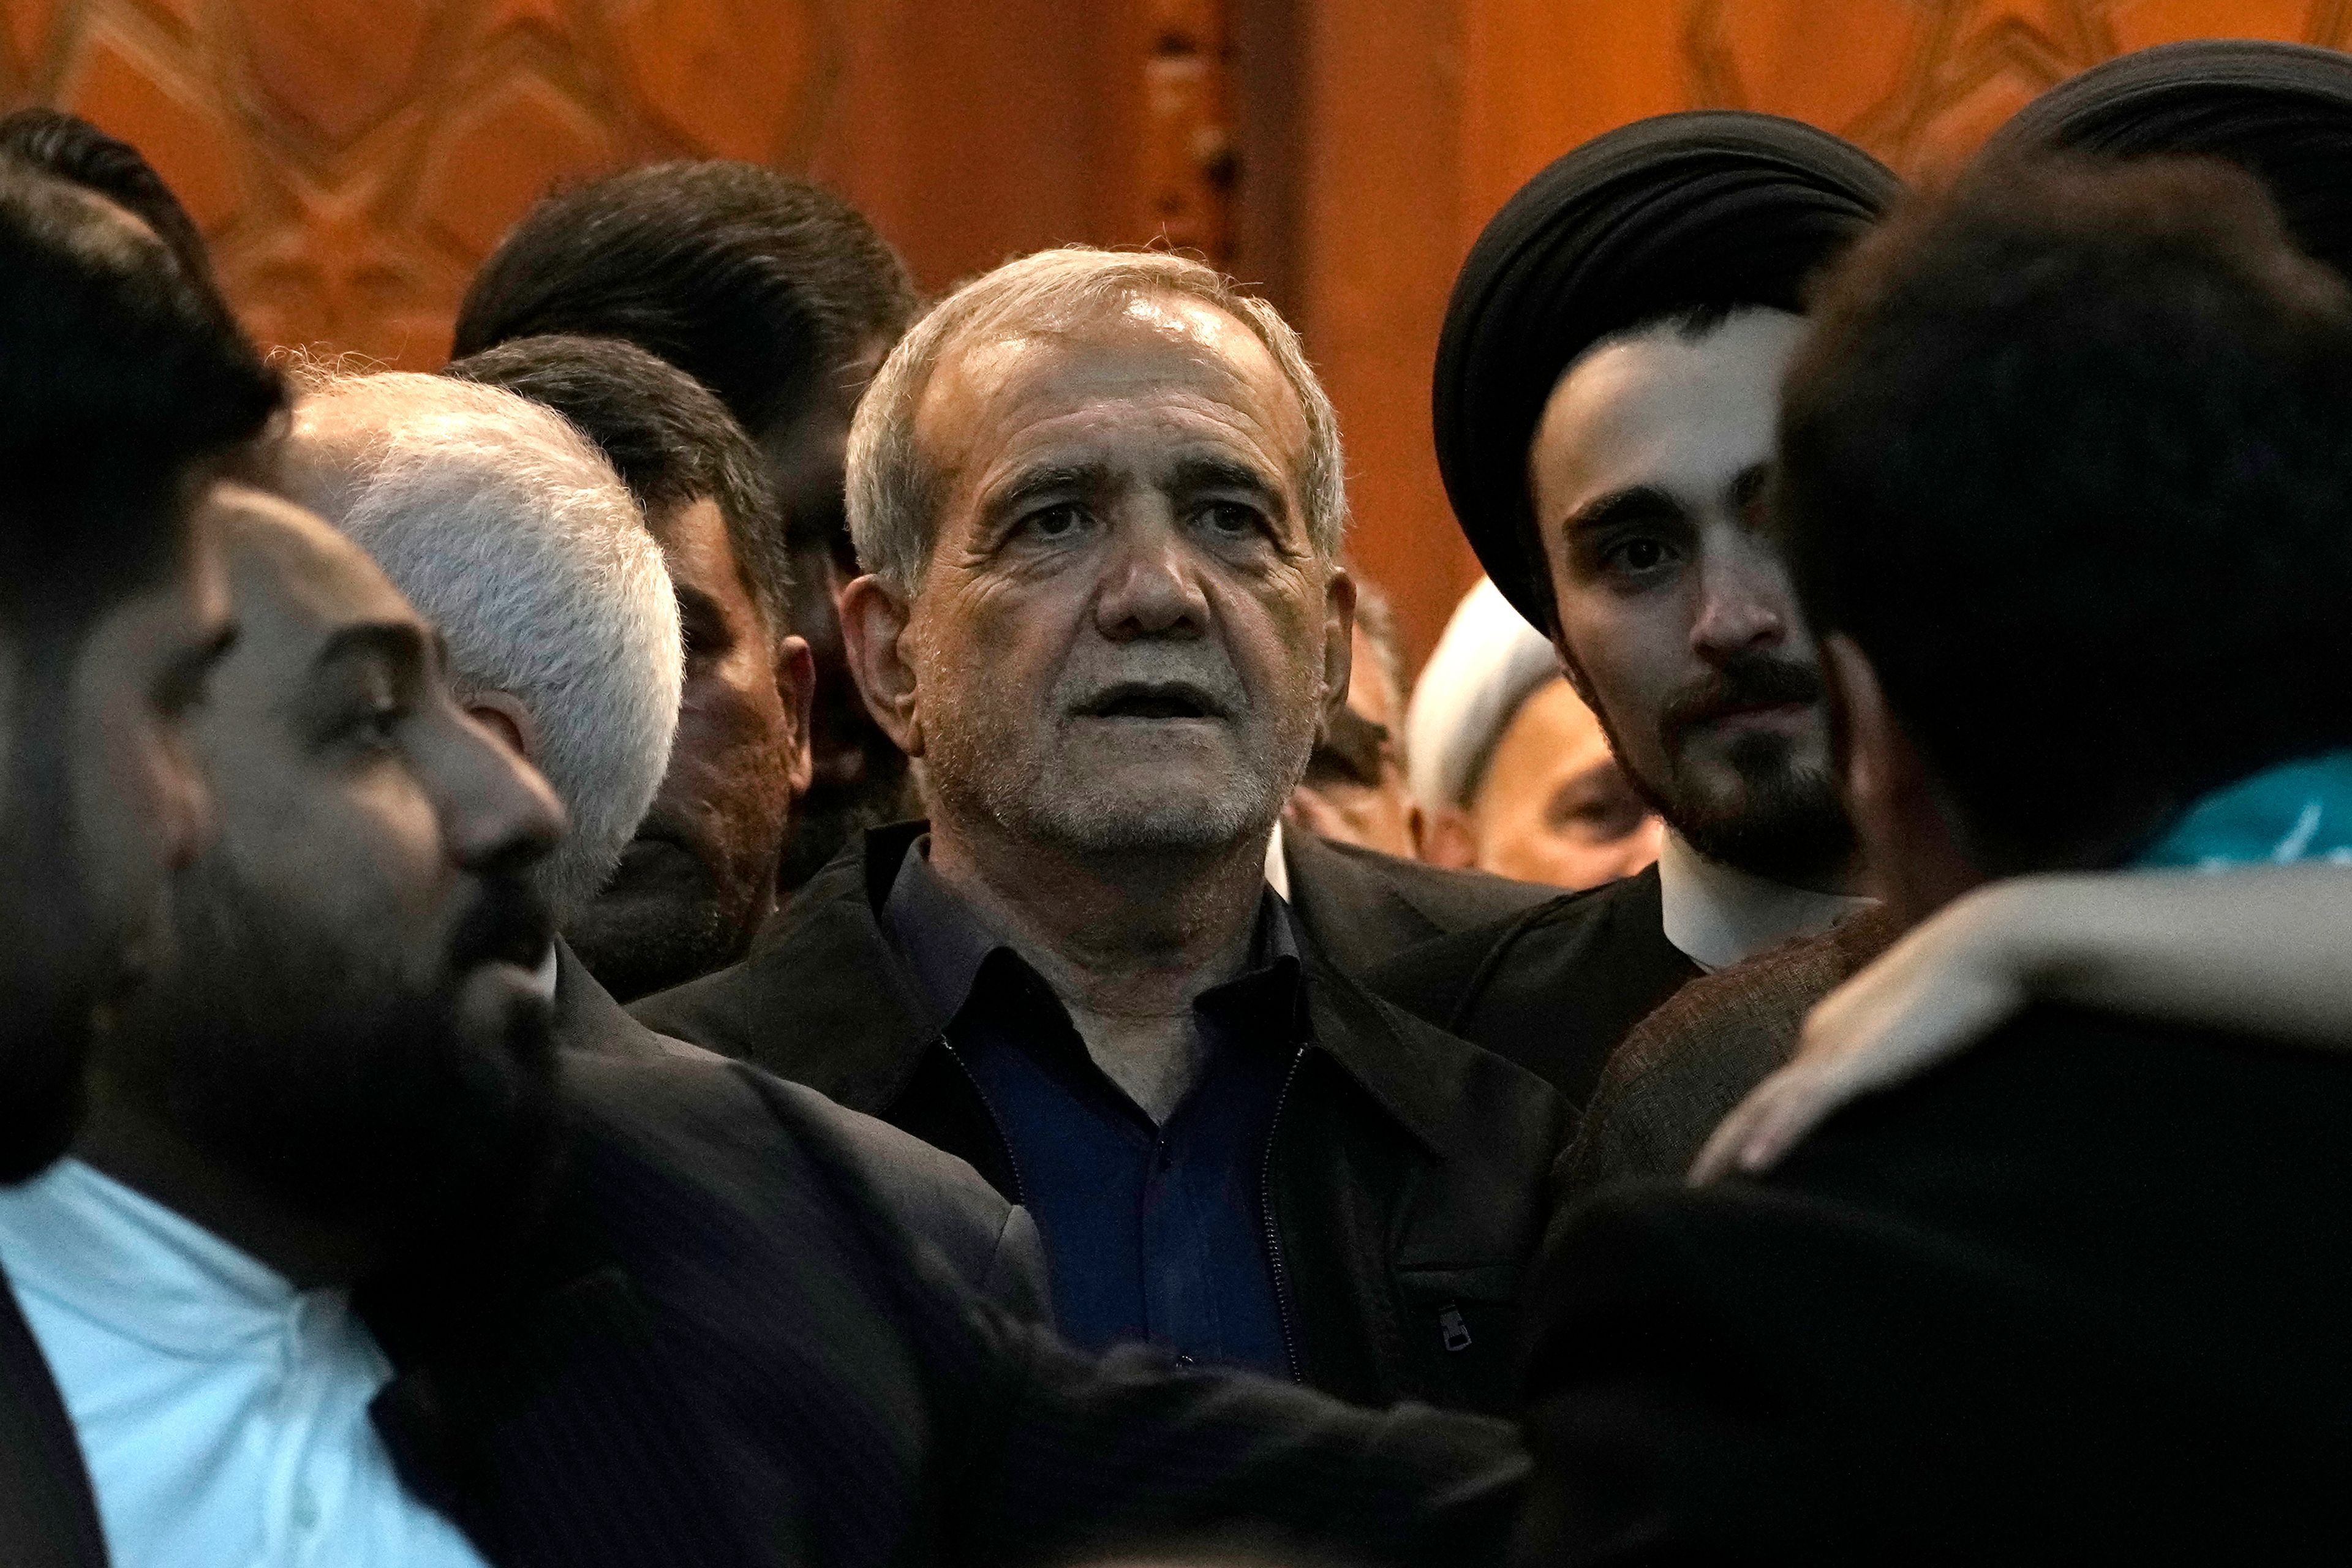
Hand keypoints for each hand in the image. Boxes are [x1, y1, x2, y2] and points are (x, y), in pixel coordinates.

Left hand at [1691, 887, 2029, 1181]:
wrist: (1990, 944)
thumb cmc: (1968, 988)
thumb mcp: (1915, 1033)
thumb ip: (1891, 1058)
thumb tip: (1880, 1090)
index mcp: (1829, 1036)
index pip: (1778, 1093)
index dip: (1749, 1132)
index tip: (1728, 1171)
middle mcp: (1819, 1040)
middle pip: (1756, 1103)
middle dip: (1723, 1149)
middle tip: (1693, 1191)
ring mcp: (1836, 1049)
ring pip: (1767, 1106)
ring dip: (1731, 1150)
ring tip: (1700, 1189)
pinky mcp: (1862, 1060)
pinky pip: (1808, 1103)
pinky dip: (1778, 1134)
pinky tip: (1752, 1167)